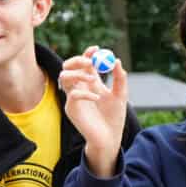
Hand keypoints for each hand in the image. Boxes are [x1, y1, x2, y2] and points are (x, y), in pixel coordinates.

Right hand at [59, 47, 126, 175]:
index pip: (84, 62)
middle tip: (90, 62)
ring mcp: (73, 97)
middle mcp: (79, 86)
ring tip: (93, 79)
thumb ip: (119, 79)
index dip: (88, 54)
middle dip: (78, 61)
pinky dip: (85, 93)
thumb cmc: (114, 117)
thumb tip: (117, 61)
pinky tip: (97, 99)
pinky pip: (72, 95)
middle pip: (69, 66)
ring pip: (64, 77)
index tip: (96, 49)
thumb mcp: (121, 95)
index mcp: (91, 81)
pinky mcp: (71, 109)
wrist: (110, 137)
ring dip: (78, 74)